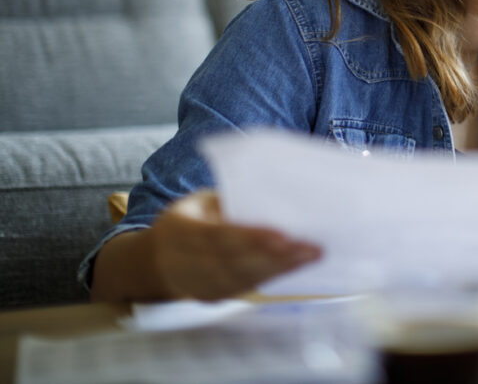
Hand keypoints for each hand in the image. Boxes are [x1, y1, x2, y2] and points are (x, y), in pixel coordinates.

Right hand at [150, 189, 321, 300]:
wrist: (154, 260)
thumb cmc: (187, 220)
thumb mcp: (198, 202)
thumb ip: (226, 200)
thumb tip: (271, 193)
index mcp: (179, 230)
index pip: (219, 236)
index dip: (250, 238)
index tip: (282, 236)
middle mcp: (184, 262)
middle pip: (235, 262)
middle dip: (275, 256)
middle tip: (310, 247)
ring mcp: (196, 284)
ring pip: (242, 279)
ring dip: (279, 269)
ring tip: (310, 256)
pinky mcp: (210, 297)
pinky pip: (243, 289)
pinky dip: (270, 278)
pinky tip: (294, 267)